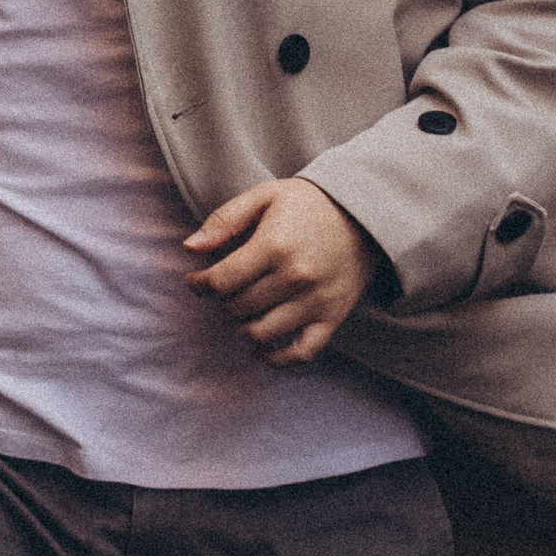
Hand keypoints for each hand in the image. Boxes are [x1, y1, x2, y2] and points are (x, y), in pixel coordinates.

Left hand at [184, 177, 377, 365]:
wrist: (365, 213)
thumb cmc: (308, 204)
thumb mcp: (265, 196)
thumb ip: (224, 220)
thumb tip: (189, 247)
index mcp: (275, 245)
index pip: (221, 281)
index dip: (200, 284)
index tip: (196, 281)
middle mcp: (296, 277)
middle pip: (238, 307)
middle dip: (225, 300)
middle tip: (229, 288)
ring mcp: (316, 300)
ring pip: (261, 333)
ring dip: (242, 326)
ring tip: (242, 311)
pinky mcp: (333, 316)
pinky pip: (301, 352)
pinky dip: (276, 358)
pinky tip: (260, 349)